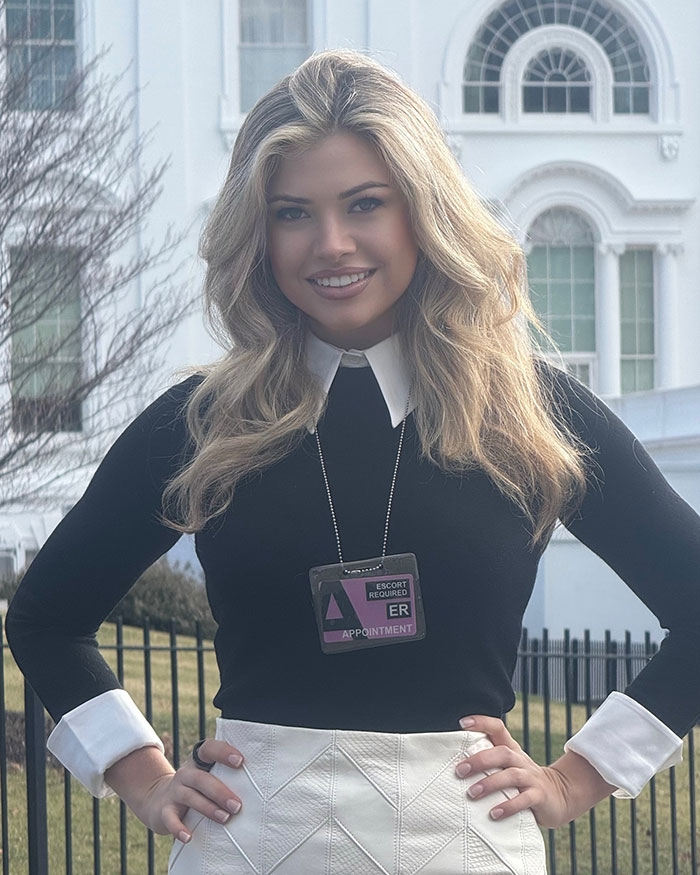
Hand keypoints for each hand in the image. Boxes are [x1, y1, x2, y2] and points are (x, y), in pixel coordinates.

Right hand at [115, 740, 244, 843]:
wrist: (158, 800)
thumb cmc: (196, 789)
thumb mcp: (207, 777)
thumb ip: (225, 778)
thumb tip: (258, 788)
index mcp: (198, 762)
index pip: (209, 749)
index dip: (223, 752)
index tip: (240, 761)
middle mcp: (185, 773)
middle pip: (201, 778)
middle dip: (221, 792)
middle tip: (237, 806)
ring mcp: (174, 791)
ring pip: (190, 797)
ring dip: (208, 808)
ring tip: (225, 818)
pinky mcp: (164, 811)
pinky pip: (170, 819)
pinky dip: (179, 828)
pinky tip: (188, 837)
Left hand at [454, 715, 613, 828]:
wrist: (560, 795)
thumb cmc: (523, 780)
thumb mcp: (508, 766)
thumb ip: (489, 762)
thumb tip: (454, 764)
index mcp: (511, 749)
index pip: (498, 728)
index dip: (482, 722)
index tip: (462, 722)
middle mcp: (521, 760)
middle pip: (502, 753)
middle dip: (479, 760)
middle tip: (459, 770)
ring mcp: (531, 778)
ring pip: (511, 775)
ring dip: (490, 783)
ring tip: (472, 793)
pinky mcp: (540, 796)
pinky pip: (524, 800)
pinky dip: (508, 806)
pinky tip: (494, 814)